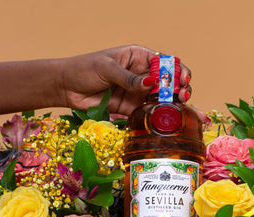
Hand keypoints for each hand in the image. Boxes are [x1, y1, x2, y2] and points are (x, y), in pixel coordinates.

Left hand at [59, 45, 192, 115]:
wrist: (67, 87)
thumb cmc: (84, 69)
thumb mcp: (107, 68)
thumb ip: (129, 78)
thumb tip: (150, 83)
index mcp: (138, 57)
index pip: (165, 63)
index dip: (177, 71)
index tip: (183, 80)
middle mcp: (142, 75)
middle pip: (168, 82)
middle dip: (180, 89)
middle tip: (185, 97)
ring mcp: (138, 93)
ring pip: (162, 99)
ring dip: (175, 106)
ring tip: (187, 113)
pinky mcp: (131, 108)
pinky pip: (149, 113)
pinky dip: (160, 118)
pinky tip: (172, 122)